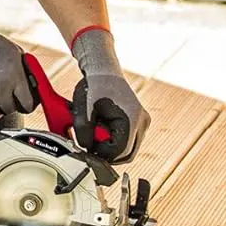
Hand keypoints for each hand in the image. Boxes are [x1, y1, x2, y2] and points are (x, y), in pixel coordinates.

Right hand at [0, 0, 34, 121]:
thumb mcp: (11, 51)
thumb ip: (23, 69)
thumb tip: (31, 86)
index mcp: (16, 73)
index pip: (28, 103)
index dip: (25, 104)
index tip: (22, 102)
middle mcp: (3, 86)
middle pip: (11, 109)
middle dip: (7, 103)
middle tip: (0, 93)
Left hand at [70, 27, 150, 162]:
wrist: (103, 71)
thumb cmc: (94, 86)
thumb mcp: (83, 110)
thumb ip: (83, 132)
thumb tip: (86, 148)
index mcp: (132, 119)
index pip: (120, 152)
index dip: (102, 154)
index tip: (88, 145)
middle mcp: (142, 122)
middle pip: (126, 154)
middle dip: (107, 153)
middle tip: (91, 142)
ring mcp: (143, 123)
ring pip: (128, 150)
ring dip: (111, 147)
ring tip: (96, 132)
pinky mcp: (139, 123)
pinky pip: (128, 141)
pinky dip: (115, 141)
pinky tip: (103, 129)